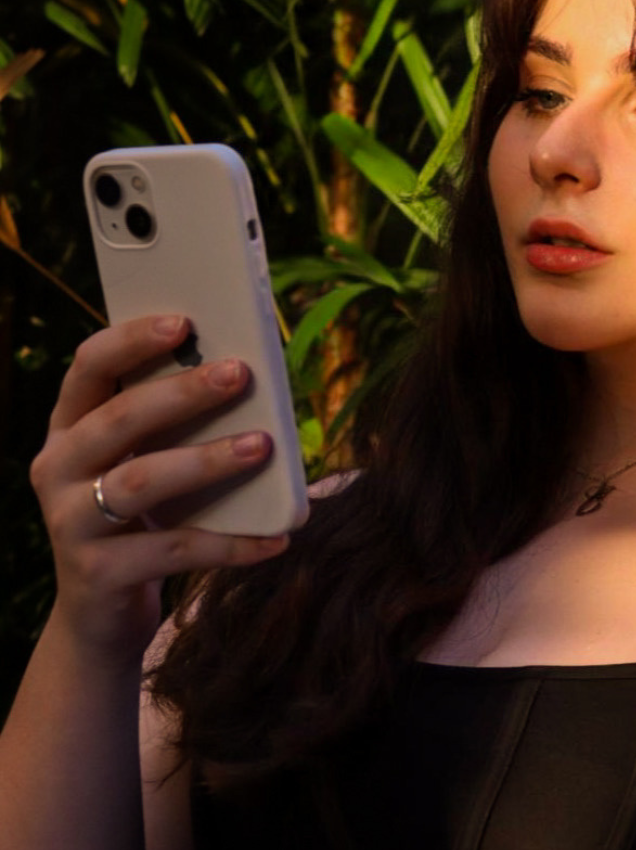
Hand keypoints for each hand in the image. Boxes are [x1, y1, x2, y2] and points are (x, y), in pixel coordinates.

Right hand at [28, 314, 288, 665]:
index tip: (183, 322)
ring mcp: (71, 523)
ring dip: (207, 460)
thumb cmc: (137, 516)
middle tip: (240, 373)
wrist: (99, 612)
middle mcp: (58, 469)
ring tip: (262, 445)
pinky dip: (231, 544)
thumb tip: (248, 376)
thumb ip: (171, 425)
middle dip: (182, 392)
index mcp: (69, 428)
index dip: (131, 341)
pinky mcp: (98, 573)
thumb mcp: (141, 462)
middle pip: (119, 419)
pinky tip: (277, 537)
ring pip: (141, 481)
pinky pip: (175, 550)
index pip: (88, 368)